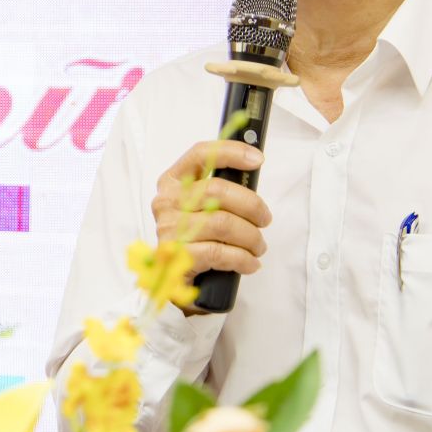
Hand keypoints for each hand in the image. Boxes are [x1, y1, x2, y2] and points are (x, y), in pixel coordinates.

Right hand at [151, 140, 271, 315]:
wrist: (175, 278)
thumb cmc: (196, 237)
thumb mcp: (202, 206)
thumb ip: (220, 189)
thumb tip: (253, 166)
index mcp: (172, 182)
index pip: (200, 155)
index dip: (231, 153)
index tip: (258, 159)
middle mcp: (166, 202)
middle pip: (217, 191)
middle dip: (251, 205)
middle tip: (265, 220)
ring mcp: (169, 229)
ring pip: (222, 223)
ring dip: (251, 237)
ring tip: (258, 246)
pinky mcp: (177, 256)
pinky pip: (219, 253)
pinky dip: (242, 259)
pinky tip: (250, 263)